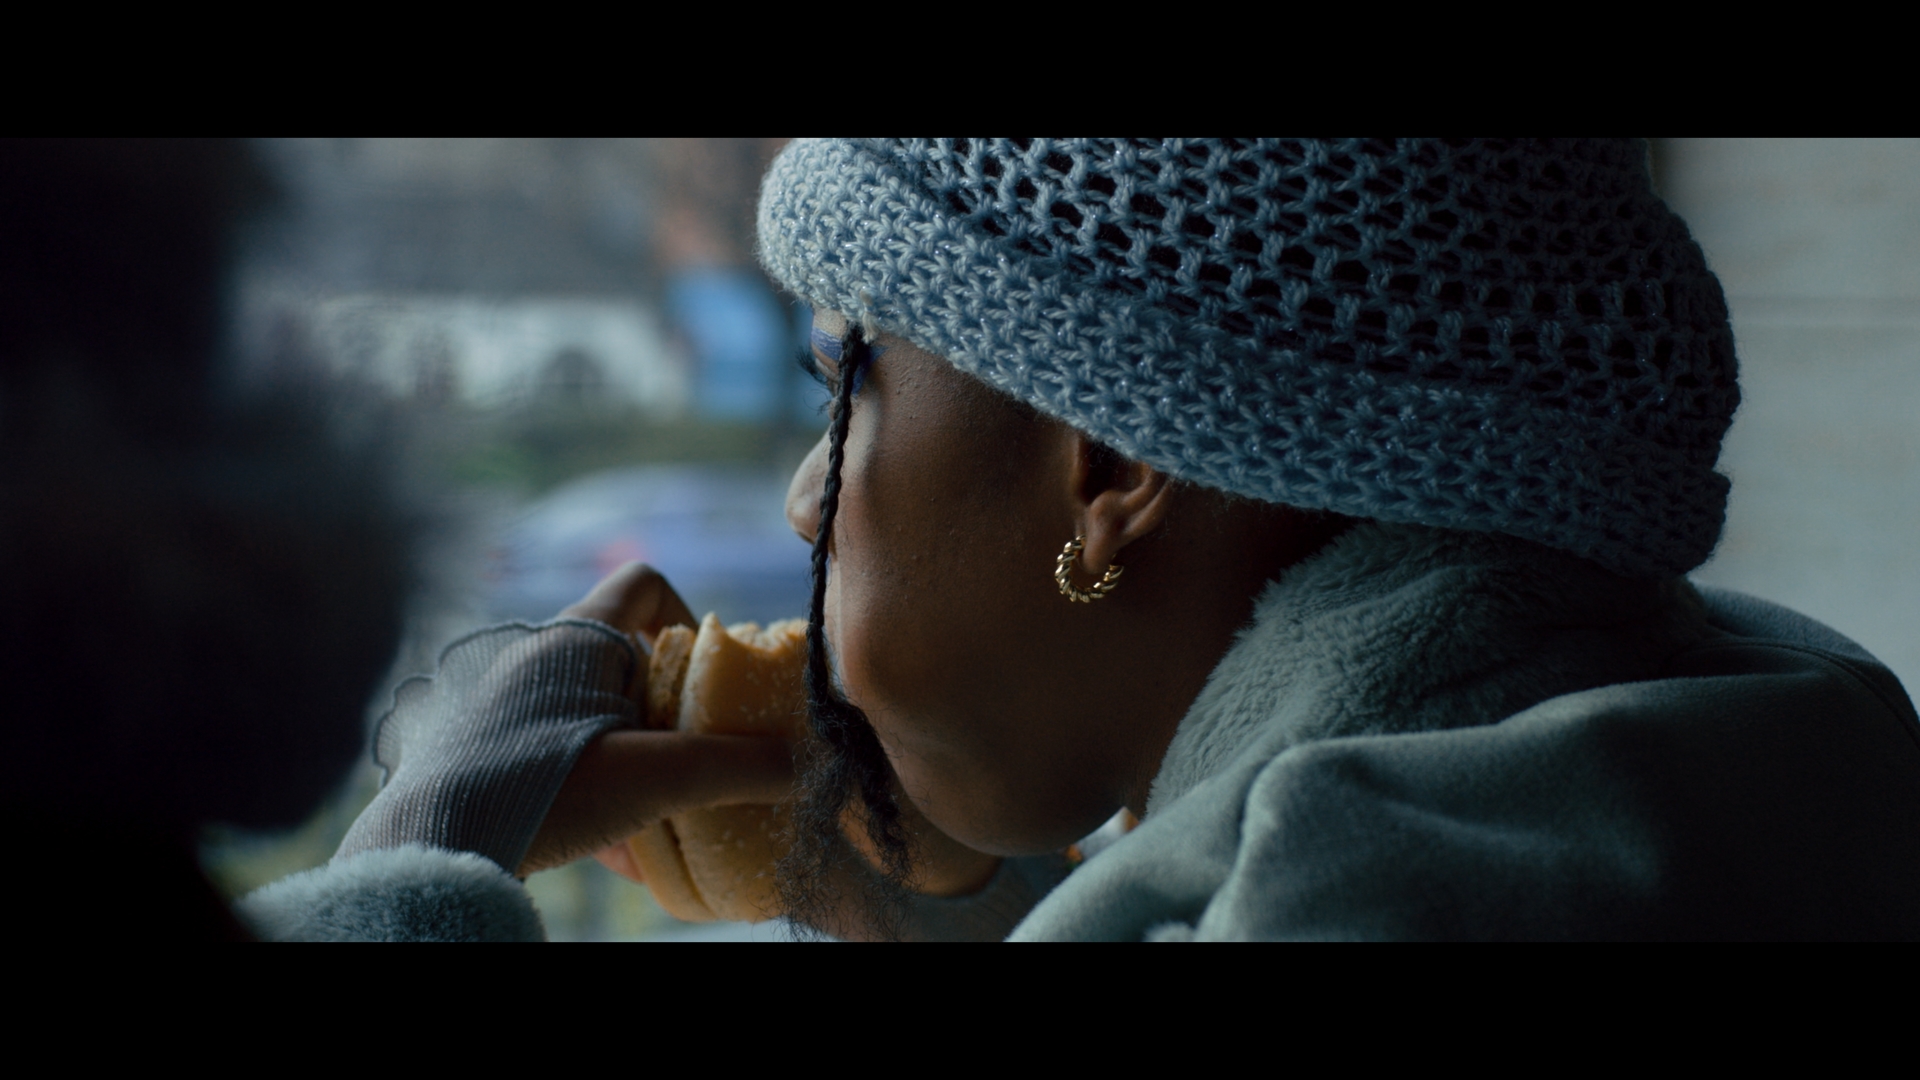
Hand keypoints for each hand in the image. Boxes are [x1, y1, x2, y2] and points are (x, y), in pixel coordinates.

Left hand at [518, 562, 795, 875]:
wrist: (437, 848)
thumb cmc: (547, 788)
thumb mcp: (659, 777)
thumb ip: (740, 767)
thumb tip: (808, 766)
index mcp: (578, 637)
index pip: (646, 583)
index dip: (688, 619)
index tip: (707, 679)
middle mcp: (540, 659)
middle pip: (631, 661)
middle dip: (673, 714)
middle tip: (697, 758)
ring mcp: (511, 707)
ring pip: (600, 719)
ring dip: (640, 761)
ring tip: (664, 813)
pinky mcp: (493, 755)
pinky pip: (566, 761)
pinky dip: (601, 795)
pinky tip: (621, 851)